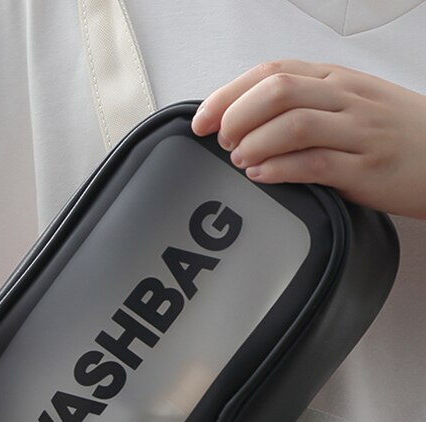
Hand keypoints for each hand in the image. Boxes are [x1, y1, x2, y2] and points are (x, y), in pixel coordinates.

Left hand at [191, 59, 425, 218]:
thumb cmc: (392, 134)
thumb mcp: (348, 104)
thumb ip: (303, 105)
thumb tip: (242, 121)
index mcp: (335, 80)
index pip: (271, 72)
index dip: (228, 94)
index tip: (202, 118)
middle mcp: (345, 99)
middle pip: (277, 91)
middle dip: (237, 116)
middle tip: (223, 141)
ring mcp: (357, 133)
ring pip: (293, 124)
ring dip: (254, 143)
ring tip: (240, 159)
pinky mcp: (364, 169)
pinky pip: (314, 164)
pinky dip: (279, 169)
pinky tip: (260, 176)